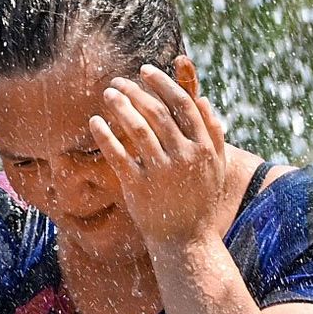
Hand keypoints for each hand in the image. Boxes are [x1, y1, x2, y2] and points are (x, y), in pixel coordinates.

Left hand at [89, 55, 226, 247]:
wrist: (187, 241)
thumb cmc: (199, 201)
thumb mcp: (216, 167)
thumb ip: (213, 134)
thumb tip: (203, 101)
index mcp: (204, 148)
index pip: (183, 105)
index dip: (163, 84)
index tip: (146, 71)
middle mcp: (185, 158)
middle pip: (158, 113)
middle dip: (136, 91)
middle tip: (118, 80)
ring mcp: (162, 173)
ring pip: (138, 130)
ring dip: (121, 107)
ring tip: (108, 94)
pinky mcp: (140, 188)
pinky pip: (119, 156)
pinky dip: (106, 136)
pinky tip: (95, 122)